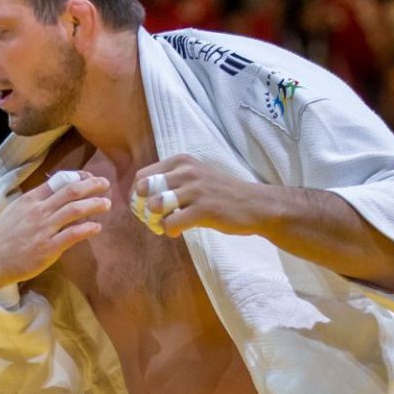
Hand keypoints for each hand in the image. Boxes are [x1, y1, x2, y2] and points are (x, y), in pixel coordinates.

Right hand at [0, 175, 108, 315]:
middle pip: (71, 191)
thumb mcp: (15, 212)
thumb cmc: (2, 238)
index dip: (78, 177)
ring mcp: (43, 230)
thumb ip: (34, 203)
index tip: (89, 178)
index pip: (59, 181)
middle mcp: (38, 211)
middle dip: (92, 185)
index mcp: (30, 200)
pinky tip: (97, 227)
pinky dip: (88, 228)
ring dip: (94, 205)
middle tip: (105, 184)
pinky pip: (73, 234)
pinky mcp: (48, 248)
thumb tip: (54, 196)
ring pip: (75, 210)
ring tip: (106, 204)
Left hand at [130, 154, 277, 238]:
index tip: (146, 207)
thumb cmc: (221, 193)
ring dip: (155, 220)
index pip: (142, 176)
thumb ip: (171, 181)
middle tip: (154, 218)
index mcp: (182, 162)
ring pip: (156, 205)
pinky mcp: (204, 210)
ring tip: (166, 224)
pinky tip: (179, 232)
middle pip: (145, 189)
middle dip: (143, 208)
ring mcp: (196, 190)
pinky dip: (170, 231)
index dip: (138, 195)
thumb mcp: (196, 177)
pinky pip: (171, 223)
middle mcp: (187, 171)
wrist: (255, 204)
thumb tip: (141, 196)